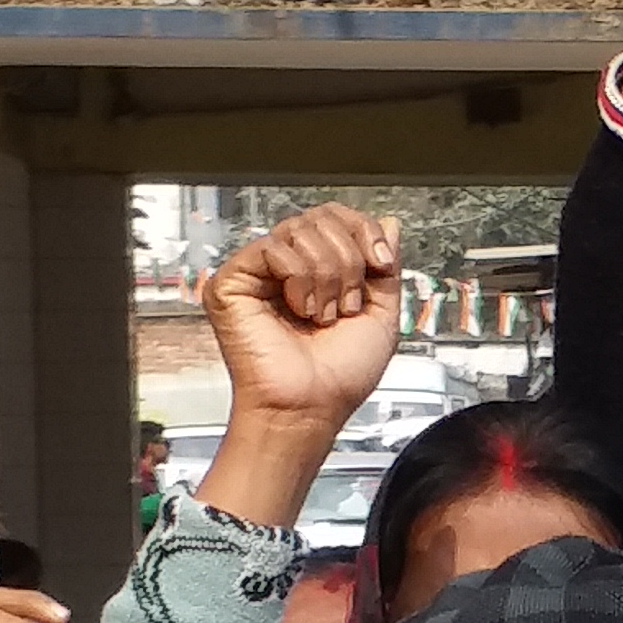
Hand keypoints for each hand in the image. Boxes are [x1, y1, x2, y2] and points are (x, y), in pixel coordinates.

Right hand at [195, 204, 396, 525]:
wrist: (312, 406)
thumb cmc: (340, 375)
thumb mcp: (381, 314)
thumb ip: (386, 267)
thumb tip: (390, 223)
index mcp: (317, 271)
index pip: (338, 218)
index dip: (365, 231)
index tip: (381, 265)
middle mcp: (286, 267)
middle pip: (322, 216)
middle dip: (349, 260)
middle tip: (347, 305)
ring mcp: (258, 272)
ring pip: (301, 229)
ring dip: (328, 275)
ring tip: (322, 315)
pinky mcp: (232, 281)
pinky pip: (274, 248)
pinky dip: (300, 280)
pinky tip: (299, 312)